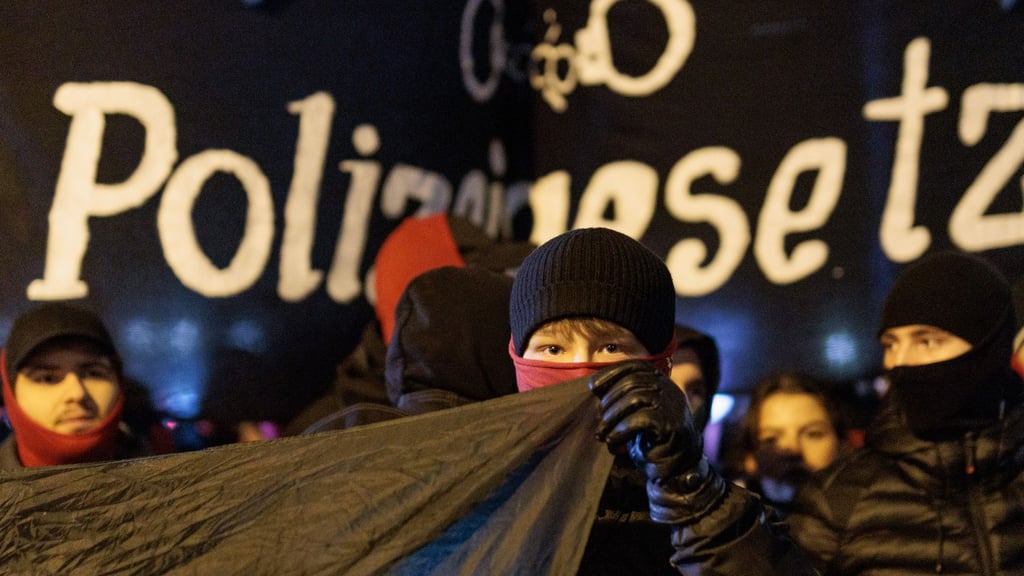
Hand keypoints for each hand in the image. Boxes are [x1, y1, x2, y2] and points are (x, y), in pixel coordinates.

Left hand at [589, 360, 702, 483]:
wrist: (676, 470)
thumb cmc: (651, 441)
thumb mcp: (637, 414)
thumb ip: (624, 398)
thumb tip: (594, 386)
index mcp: (662, 383)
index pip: (636, 366)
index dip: (612, 373)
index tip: (593, 386)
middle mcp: (670, 390)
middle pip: (632, 382)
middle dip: (609, 400)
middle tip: (599, 419)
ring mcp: (673, 408)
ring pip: (635, 399)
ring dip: (612, 416)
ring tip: (602, 432)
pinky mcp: (671, 427)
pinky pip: (641, 420)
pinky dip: (621, 430)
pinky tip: (613, 441)